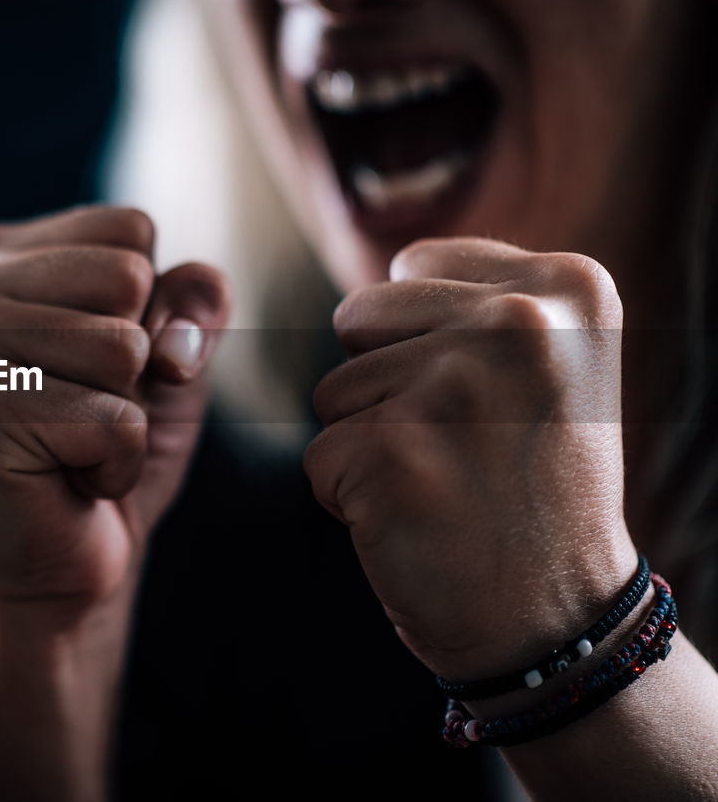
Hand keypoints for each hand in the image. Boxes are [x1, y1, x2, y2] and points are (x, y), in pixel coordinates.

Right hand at [0, 206, 229, 618]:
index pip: (128, 226)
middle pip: (127, 277)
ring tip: (69, 444)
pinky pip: (117, 421)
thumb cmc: (103, 448)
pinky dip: (116, 465)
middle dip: (137, 359)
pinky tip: (63, 480)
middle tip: (79, 411)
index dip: (146, 305)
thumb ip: (189, 301)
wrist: (56, 568)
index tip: (92, 366)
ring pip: (123, 347)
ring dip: (127, 415)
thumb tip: (182, 325)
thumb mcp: (166, 355)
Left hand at [304, 237, 638, 679]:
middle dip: (383, 384)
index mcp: (566, 286)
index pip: (412, 266)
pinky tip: (417, 520)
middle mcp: (517, 322)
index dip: (423, 339)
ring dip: (367, 443)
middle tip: (459, 446)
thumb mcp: (552, 365)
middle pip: (358, 317)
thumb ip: (479, 302)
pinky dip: (349, 498)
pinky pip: (319, 456)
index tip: (488, 401)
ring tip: (443, 483)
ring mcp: (454, 387)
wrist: (556, 619)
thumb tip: (384, 273)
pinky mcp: (393, 452)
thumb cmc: (534, 488)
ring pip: (334, 390)